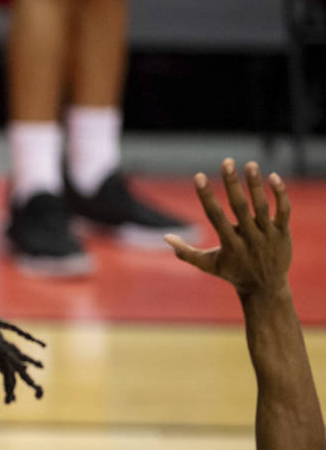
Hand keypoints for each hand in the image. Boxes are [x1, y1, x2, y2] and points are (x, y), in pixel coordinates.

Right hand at [165, 158, 291, 297]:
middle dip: (232, 184)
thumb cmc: (233, 273)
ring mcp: (268, 235)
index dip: (206, 196)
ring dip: (256, 185)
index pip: (215, 216)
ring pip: (262, 207)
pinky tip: (273, 177)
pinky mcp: (283, 232)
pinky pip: (283, 211)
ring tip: (250, 164)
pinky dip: (280, 194)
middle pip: (240, 207)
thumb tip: (165, 238)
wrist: (266, 288)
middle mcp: (249, 238)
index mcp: (229, 244)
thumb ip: (186, 252)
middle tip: (226, 162)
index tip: (199, 177)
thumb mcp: (208, 265)